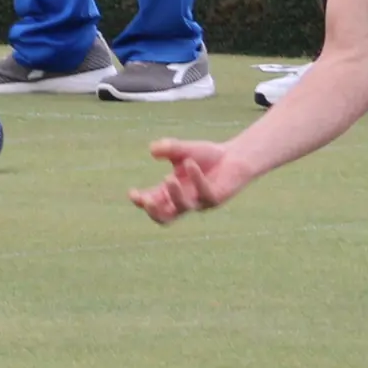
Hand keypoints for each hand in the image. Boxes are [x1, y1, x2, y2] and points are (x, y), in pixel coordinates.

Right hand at [129, 137, 253, 224]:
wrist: (235, 157)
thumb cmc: (207, 157)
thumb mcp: (184, 150)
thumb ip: (169, 148)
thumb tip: (153, 149)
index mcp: (171, 192)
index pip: (152, 202)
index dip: (141, 201)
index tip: (132, 193)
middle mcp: (184, 200)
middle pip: (164, 218)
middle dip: (153, 211)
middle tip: (146, 201)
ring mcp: (199, 202)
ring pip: (183, 207)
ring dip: (174, 195)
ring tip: (168, 178)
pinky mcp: (215, 198)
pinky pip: (204, 193)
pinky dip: (196, 178)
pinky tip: (191, 163)